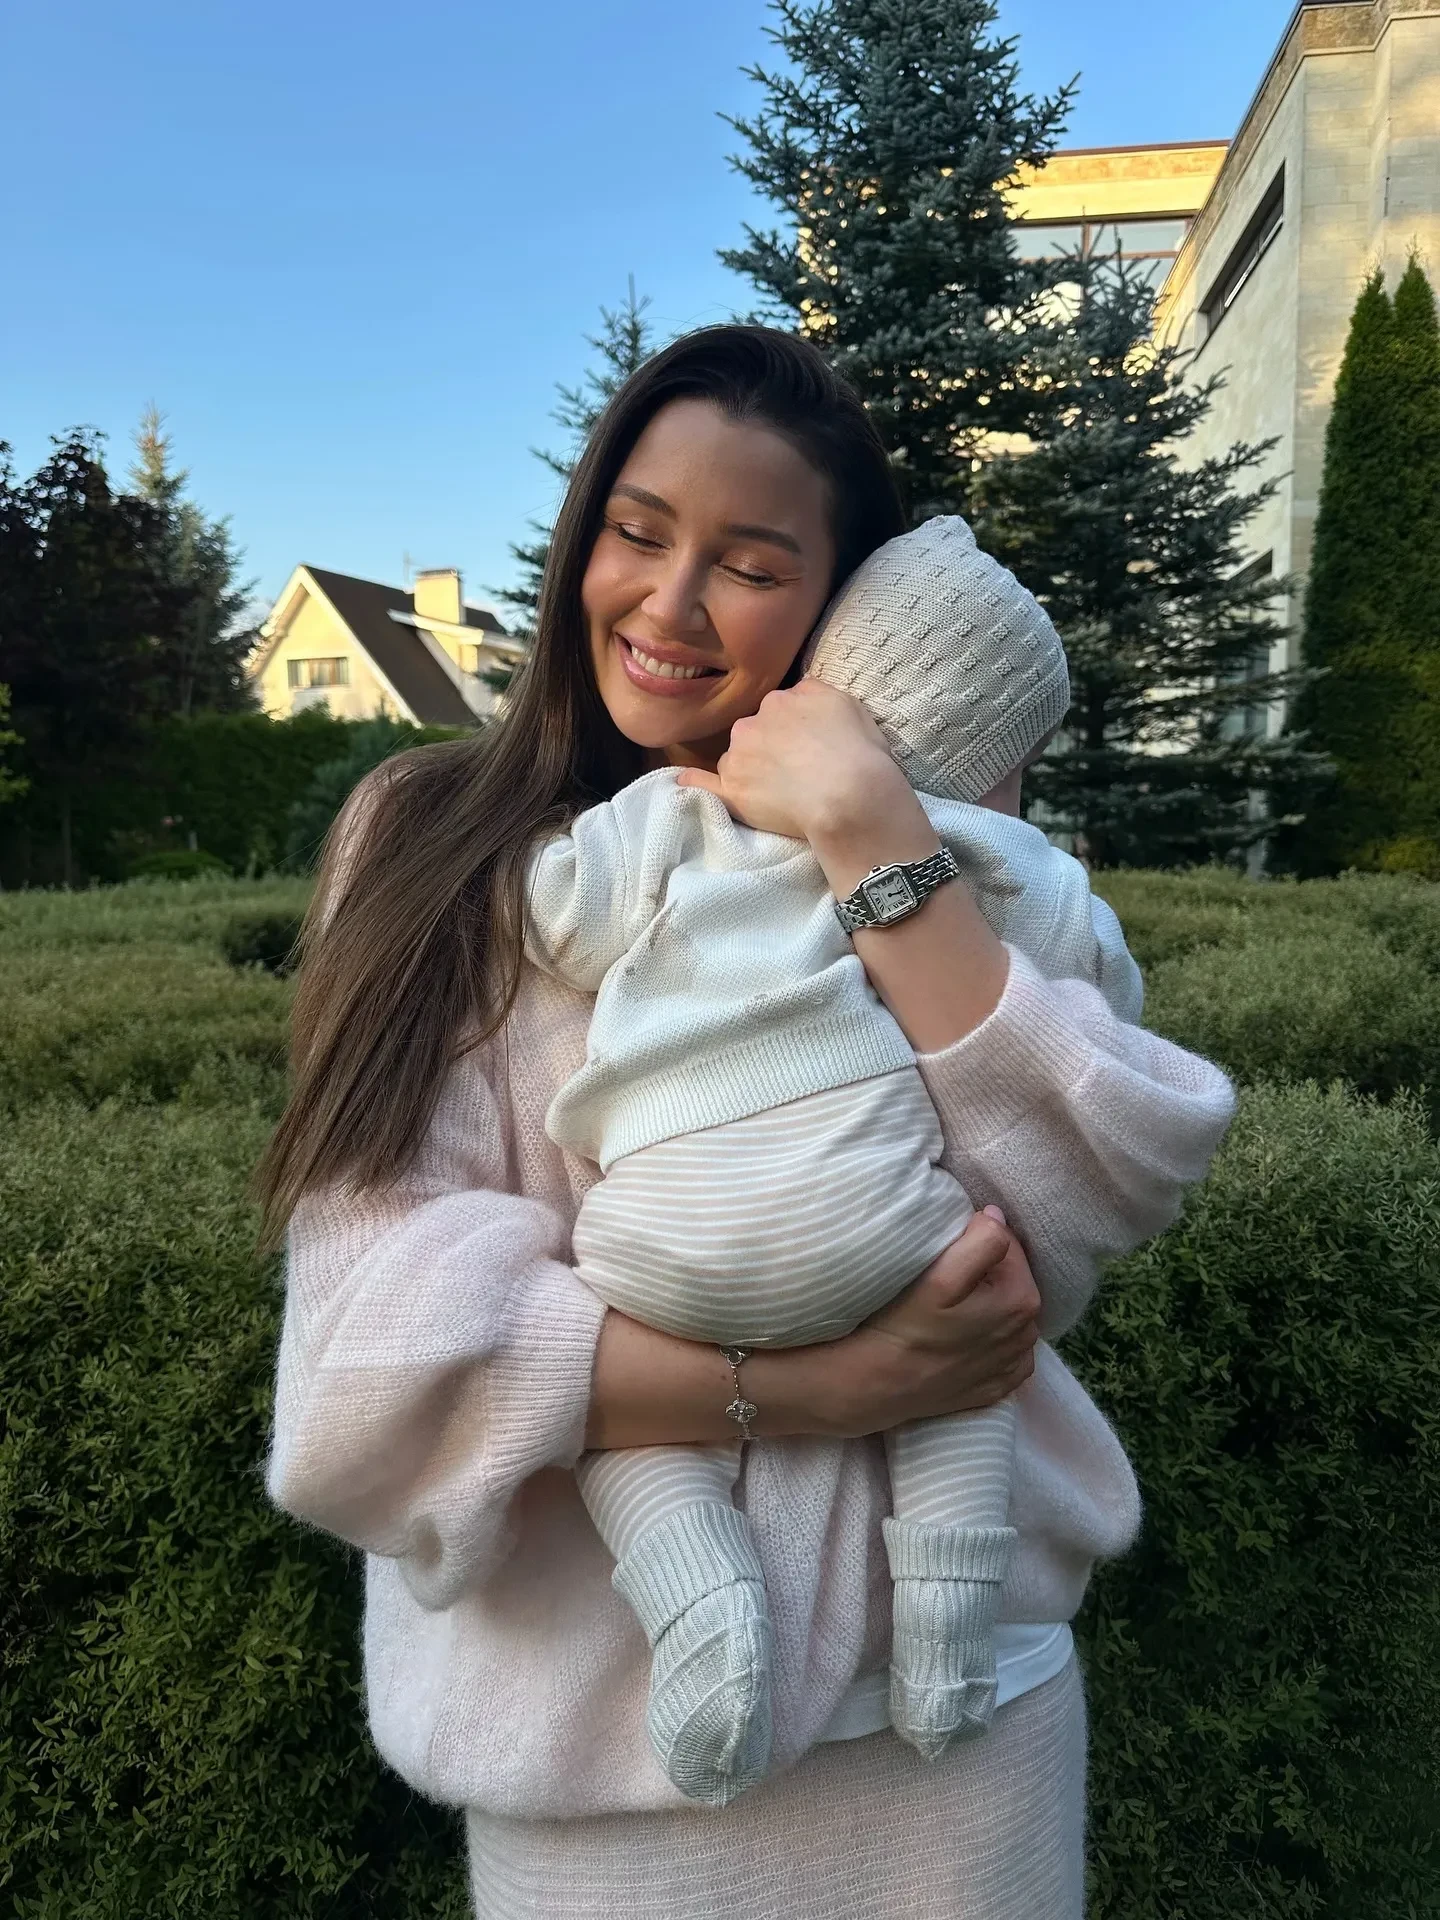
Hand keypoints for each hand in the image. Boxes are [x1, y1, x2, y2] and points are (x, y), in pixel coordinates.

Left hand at [675, 680, 913, 845]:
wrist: (848, 794)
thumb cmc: (858, 751)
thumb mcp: (847, 704)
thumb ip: (816, 695)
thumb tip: (799, 695)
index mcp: (783, 699)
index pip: (780, 710)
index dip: (795, 729)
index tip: (809, 747)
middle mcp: (753, 721)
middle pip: (754, 731)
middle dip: (769, 747)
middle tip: (798, 771)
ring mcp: (738, 756)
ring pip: (737, 757)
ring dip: (750, 769)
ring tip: (780, 793)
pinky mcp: (732, 790)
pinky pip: (703, 783)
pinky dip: (694, 782)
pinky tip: (686, 783)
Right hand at [822, 1208, 1040, 1438]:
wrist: (876, 1384)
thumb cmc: (905, 1325)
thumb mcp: (941, 1275)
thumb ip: (981, 1242)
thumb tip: (998, 1219)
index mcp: (1021, 1300)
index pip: (1009, 1246)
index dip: (978, 1238)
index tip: (948, 1248)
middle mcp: (1027, 1334)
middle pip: (1011, 1279)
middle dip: (986, 1269)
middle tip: (945, 1273)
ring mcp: (1012, 1364)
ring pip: (1008, 1313)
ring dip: (988, 1301)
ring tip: (949, 1304)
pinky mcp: (997, 1386)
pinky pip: (1004, 1349)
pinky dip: (990, 1337)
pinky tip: (962, 1335)